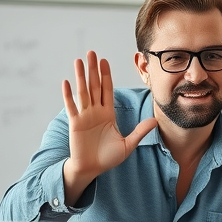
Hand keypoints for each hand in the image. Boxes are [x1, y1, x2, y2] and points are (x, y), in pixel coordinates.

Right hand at [61, 51, 156, 204]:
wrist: (92, 169)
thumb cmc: (108, 158)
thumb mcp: (128, 144)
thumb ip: (140, 131)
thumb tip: (154, 120)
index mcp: (108, 114)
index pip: (107, 90)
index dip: (106, 75)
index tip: (105, 61)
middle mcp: (95, 112)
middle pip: (94, 86)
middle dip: (93, 69)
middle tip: (91, 53)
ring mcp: (84, 116)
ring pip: (83, 92)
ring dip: (81, 76)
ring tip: (79, 61)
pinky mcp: (75, 124)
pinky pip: (72, 107)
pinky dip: (68, 95)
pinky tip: (67, 82)